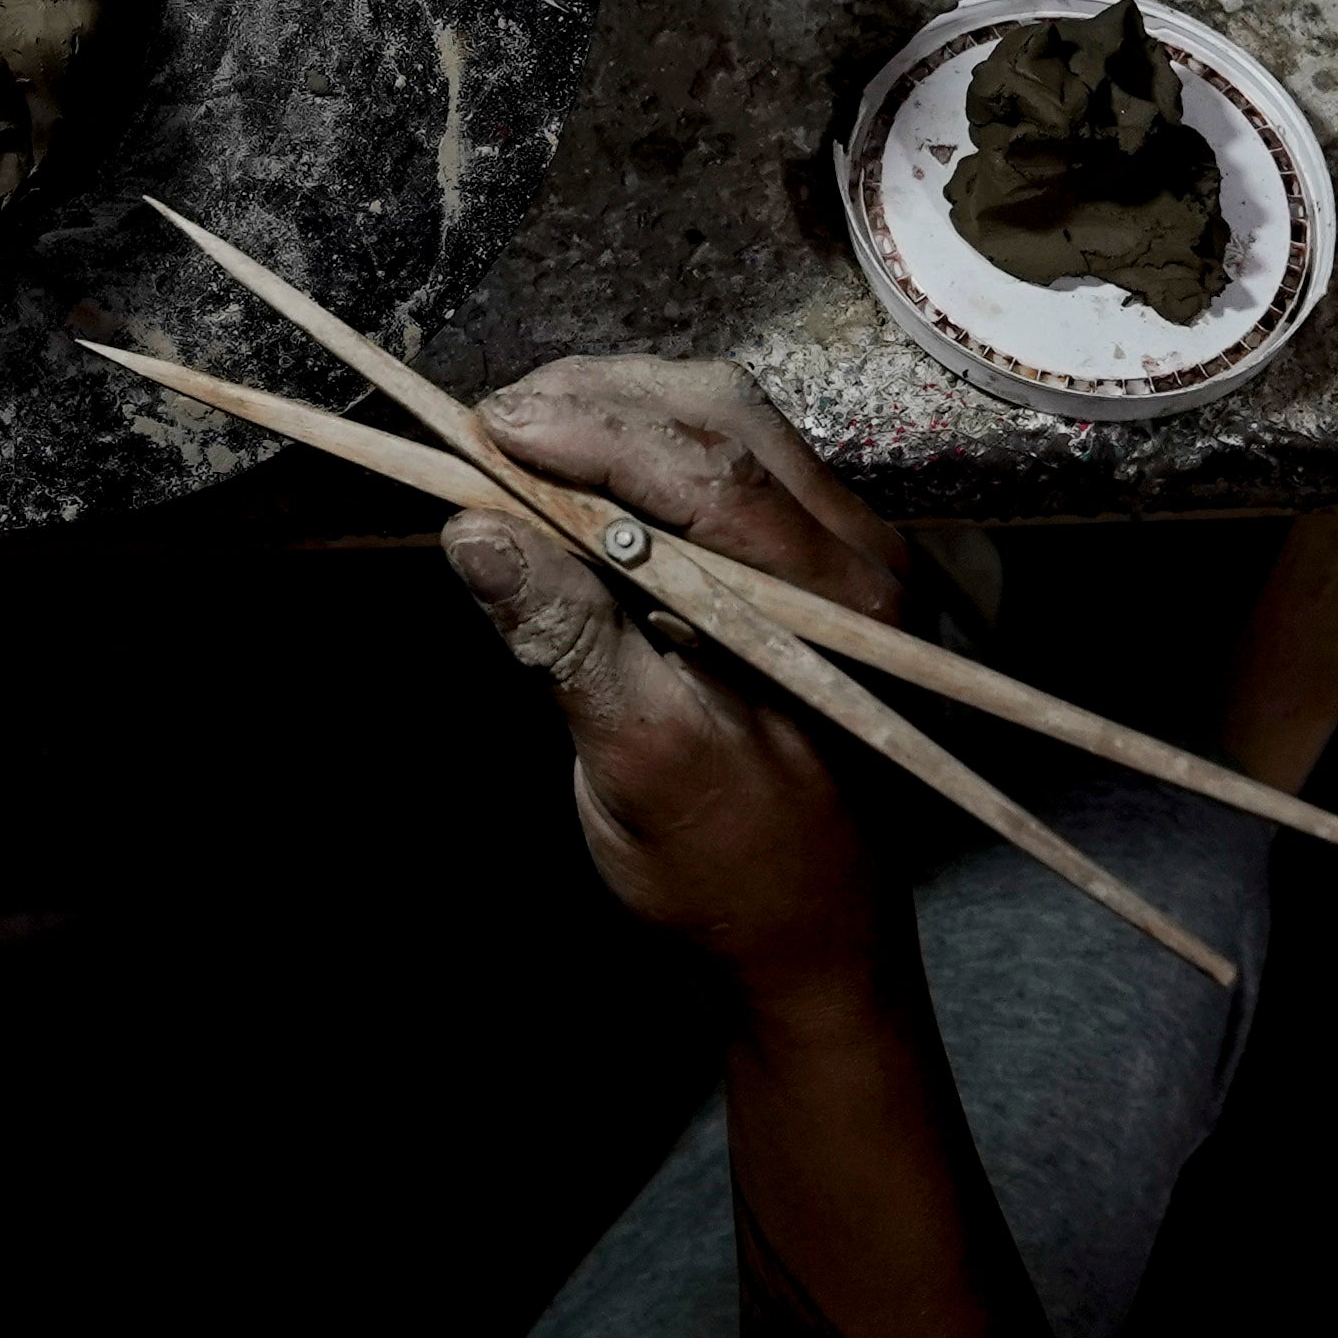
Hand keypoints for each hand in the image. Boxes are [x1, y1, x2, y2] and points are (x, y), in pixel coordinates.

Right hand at [442, 358, 919, 1014]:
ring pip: (722, 427)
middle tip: (489, 426)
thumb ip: (568, 636)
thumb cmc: (730, 870)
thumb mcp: (638, 760)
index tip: (488, 427)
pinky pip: (726, 467)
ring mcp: (843, 554)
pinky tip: (573, 481)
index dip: (590, 429)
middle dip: (596, 401)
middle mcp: (861, 558)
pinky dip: (639, 454)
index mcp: (839, 605)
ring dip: (614, 417)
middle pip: (720, 416)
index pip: (708, 467)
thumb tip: (475, 531)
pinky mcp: (809, 564)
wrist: (804, 937)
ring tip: (519, 445)